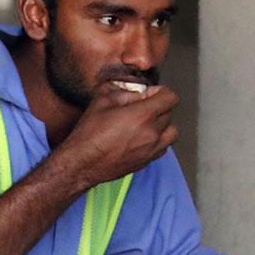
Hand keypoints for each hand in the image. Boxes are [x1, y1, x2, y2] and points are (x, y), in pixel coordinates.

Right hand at [57, 83, 179, 188]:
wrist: (83, 163)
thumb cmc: (89, 134)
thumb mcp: (103, 101)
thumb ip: (124, 91)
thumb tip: (137, 92)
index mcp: (142, 115)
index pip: (170, 98)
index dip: (161, 92)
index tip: (150, 93)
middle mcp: (151, 133)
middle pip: (170, 113)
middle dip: (159, 106)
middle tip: (143, 106)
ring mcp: (151, 149)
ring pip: (171, 131)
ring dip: (163, 124)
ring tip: (148, 122)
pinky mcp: (148, 161)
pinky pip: (164, 147)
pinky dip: (159, 139)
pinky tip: (144, 136)